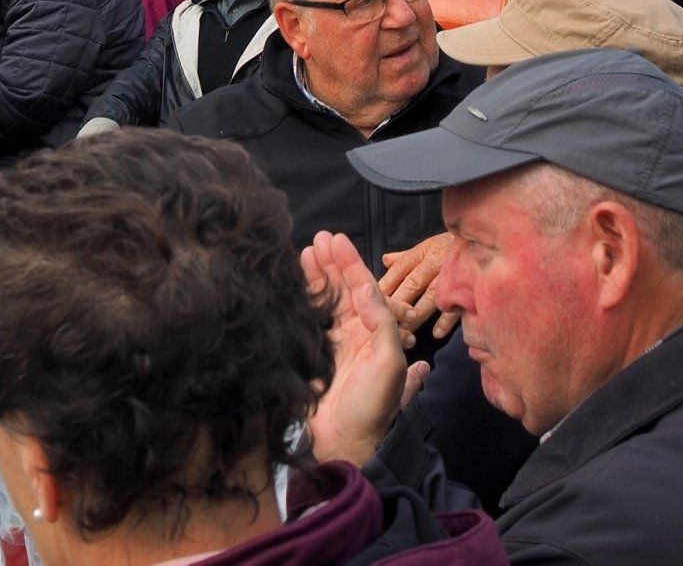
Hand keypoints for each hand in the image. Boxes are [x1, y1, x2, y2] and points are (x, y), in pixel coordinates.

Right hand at [302, 230, 407, 467]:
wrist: (345, 444)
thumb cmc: (373, 407)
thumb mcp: (389, 363)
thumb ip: (383, 322)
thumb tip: (367, 288)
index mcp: (377, 331)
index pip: (363, 287)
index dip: (349, 262)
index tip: (335, 239)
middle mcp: (355, 333)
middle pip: (342, 288)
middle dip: (331, 262)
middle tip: (317, 238)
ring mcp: (332, 342)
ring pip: (324, 299)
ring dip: (315, 275)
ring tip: (304, 251)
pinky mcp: (312, 354)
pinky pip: (307, 318)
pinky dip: (301, 298)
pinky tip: (292, 282)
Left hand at [380, 232, 458, 339]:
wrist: (482, 239)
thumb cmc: (450, 247)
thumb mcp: (426, 247)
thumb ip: (405, 257)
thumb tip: (384, 261)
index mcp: (421, 253)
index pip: (398, 270)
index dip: (385, 287)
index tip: (372, 304)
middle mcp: (433, 262)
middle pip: (412, 284)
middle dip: (397, 304)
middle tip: (384, 324)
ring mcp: (450, 274)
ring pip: (430, 296)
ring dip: (417, 315)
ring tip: (406, 333)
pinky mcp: (466, 286)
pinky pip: (456, 303)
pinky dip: (446, 320)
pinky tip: (437, 333)